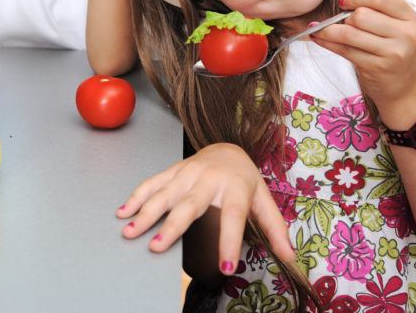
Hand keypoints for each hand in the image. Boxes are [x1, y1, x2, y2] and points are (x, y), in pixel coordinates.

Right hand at [116, 143, 293, 271]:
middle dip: (171, 227)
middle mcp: (209, 179)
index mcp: (235, 188)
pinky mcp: (172, 170)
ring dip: (145, 213)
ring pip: (164, 194)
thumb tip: (290, 256)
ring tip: (130, 231)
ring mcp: (187, 173)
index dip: (230, 243)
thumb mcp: (264, 200)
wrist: (227, 147)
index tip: (226, 268)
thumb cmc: (244, 178)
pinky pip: (152, 183)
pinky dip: (136, 197)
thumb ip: (275, 228)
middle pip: (189, 206)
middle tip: (157, 247)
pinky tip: (124, 212)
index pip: (233, 218)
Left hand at [308, 0, 415, 110]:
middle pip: (362, 15)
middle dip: (345, 18)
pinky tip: (318, 37)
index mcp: (410, 17)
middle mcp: (405, 34)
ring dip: (328, 30)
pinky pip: (344, 50)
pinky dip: (326, 42)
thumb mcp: (393, 22)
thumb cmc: (393, 48)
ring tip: (320, 29)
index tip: (344, 2)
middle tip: (341, 22)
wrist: (402, 87)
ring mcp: (393, 53)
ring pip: (349, 33)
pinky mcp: (377, 67)